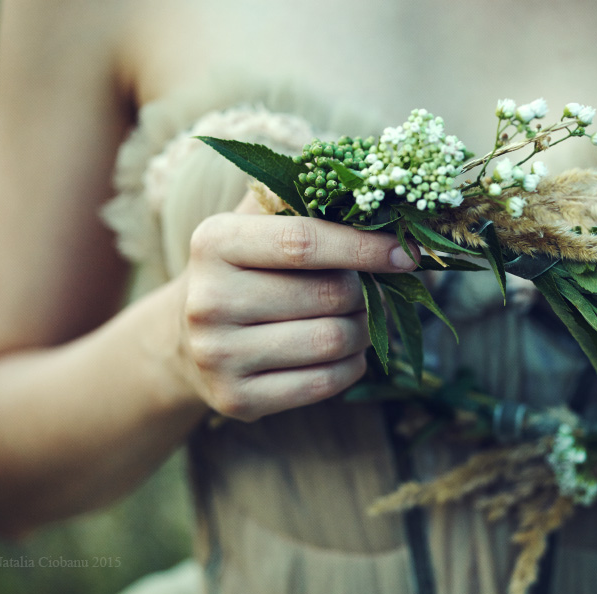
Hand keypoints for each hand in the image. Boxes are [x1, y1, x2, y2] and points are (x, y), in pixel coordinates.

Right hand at [180, 193, 417, 421]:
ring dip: (363, 330)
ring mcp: (217, 355)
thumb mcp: (262, 223)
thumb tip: (380, 192)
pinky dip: (351, 366)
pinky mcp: (235, 398)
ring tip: (355, 320)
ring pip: (332, 340)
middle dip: (363, 292)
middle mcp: (208, 300)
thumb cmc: (249, 270)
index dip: (363, 247)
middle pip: (328, 295)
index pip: (304, 242)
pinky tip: (345, 353)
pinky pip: (323, 383)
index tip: (406, 254)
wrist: (191, 339)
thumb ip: (308, 198)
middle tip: (364, 291)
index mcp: (214, 242)